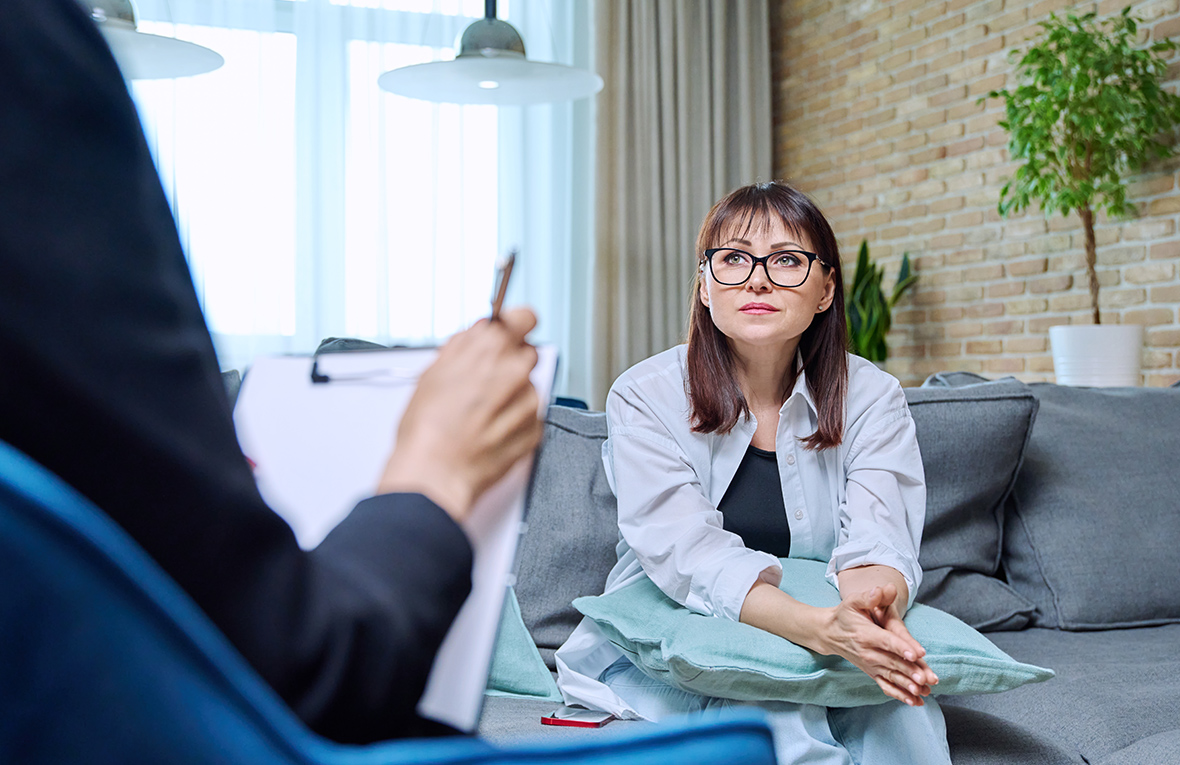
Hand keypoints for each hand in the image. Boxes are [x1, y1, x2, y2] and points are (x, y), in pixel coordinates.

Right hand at [376, 307, 543, 523]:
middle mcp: (516, 370)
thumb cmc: (428, 427)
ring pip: (528, 386)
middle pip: (528, 353)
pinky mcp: (535, 429)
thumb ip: (464, 345)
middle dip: (510, 363)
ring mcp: (529, 401)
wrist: (435, 471)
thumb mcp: (434, 371)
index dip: (515, 325)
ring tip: (481, 414)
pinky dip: (515, 420)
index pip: (525, 317)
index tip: (510, 333)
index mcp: (491, 348)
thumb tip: (479, 332)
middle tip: (485, 382)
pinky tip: (489, 430)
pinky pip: (530, 416)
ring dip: (511, 395)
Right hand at [822, 584, 936, 706]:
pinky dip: (900, 695)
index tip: (916, 653)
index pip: (886, 641)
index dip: (901, 647)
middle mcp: (867, 652)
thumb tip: (884, 589)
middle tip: (926, 678)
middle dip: (910, 671)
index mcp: (865, 634)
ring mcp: (869, 664)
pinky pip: (886, 686)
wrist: (828, 633)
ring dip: (907, 685)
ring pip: (891, 676)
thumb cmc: (844, 615)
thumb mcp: (853, 601)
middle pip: (892, 662)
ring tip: (923, 692)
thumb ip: (869, 596)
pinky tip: (915, 702)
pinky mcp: (871, 672)